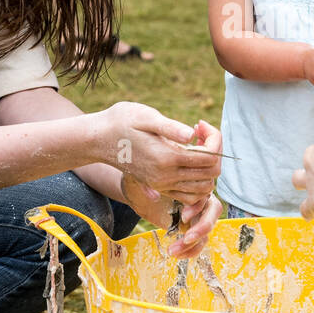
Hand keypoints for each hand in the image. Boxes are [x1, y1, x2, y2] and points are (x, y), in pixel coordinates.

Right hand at [97, 103, 220, 204]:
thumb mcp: (146, 116)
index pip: (210, 157)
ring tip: (196, 146)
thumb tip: (191, 134)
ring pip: (203, 189)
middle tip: (200, 133)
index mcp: (167, 157)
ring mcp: (162, 185)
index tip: (200, 124)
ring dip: (208, 168)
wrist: (98, 139)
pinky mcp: (157, 187)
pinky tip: (189, 159)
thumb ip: (170, 127)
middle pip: (211, 175)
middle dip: (215, 152)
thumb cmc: (122, 121)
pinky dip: (198, 181)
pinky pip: (189, 196)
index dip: (214, 139)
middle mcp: (166, 176)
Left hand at [121, 172, 219, 257]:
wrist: (138, 194)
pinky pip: (199, 241)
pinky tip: (177, 255)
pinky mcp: (191, 228)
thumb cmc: (142, 182)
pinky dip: (190, 250)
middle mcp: (199, 198)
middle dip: (202, 227)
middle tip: (187, 238)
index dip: (197, 207)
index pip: (204, 194)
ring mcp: (197, 214)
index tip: (183, 216)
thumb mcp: (142, 181)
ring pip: (206, 230)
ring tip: (173, 251)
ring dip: (193, 244)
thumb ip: (148, 187)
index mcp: (192, 183)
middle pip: (213, 211)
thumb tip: (154, 196)